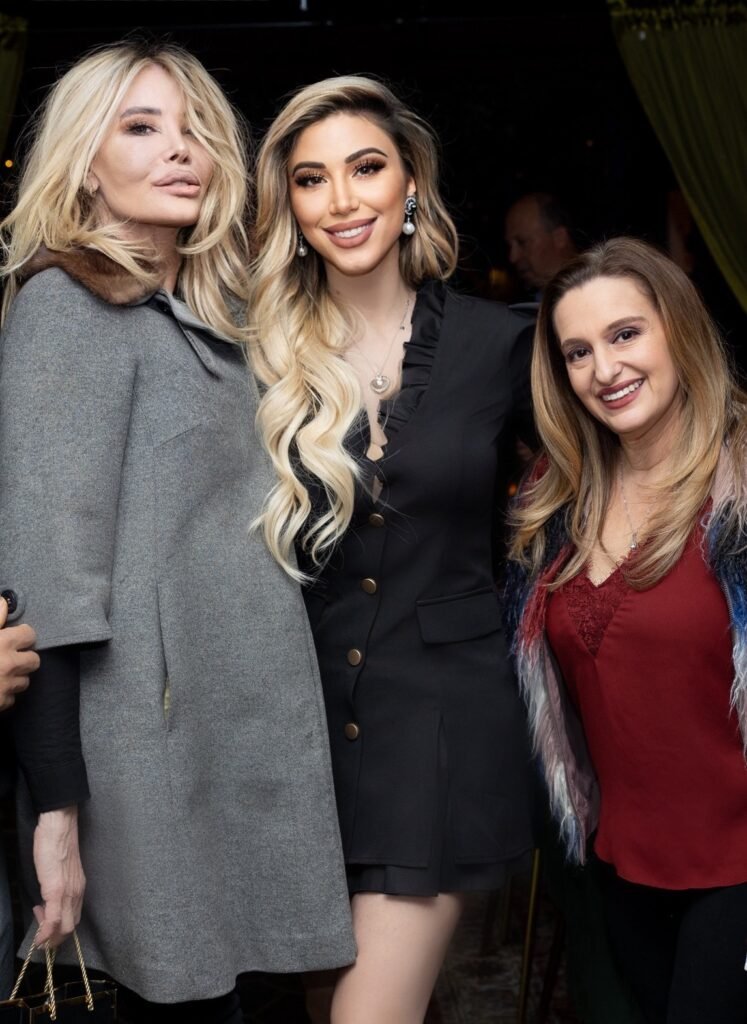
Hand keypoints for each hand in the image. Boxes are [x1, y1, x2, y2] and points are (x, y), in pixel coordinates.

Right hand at [0, 597, 39, 710]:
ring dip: (15, 677)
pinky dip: (4, 694)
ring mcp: (6, 687)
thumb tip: (4, 603)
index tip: (15, 636)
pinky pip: (11, 698)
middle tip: (9, 656)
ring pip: (24, 681)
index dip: (22, 635)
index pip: (29, 635)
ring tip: (0, 673)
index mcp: (2, 644)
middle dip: (24, 658)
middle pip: (33, 660)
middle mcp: (9, 665)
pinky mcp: (0, 704)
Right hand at [32, 806, 85, 946]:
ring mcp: (68, 893)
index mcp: (79, 888)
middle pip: (71, 927)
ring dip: (51, 938)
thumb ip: (58, 887)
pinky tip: (38, 938)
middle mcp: (77, 893)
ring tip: (39, 933)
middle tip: (41, 932)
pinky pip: (53, 919)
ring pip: (65, 928)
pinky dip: (46, 933)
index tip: (45, 921)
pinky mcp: (56, 890)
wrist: (59, 828)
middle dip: (56, 938)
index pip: (73, 917)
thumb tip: (48, 901)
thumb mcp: (61, 871)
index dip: (59, 927)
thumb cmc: (57, 845)